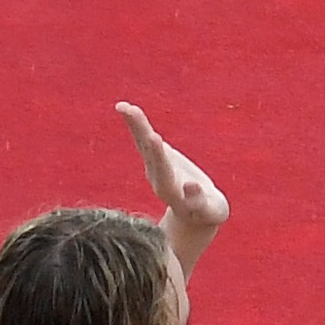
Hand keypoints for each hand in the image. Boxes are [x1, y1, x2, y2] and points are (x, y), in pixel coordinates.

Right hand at [117, 102, 229, 257]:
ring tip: (158, 145)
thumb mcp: (166, 159)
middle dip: (151, 147)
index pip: (144, 141)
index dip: (135, 124)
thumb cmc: (181, 183)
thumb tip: (127, 110)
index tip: (124, 106)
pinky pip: (195, 203)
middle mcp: (162, 181)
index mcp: (156, 166)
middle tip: (148, 130)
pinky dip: (192, 194)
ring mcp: (179, 197)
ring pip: (169, 183)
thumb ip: (149, 140)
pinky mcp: (198, 209)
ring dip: (164, 167)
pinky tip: (192, 184)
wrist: (200, 217)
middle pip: (154, 161)